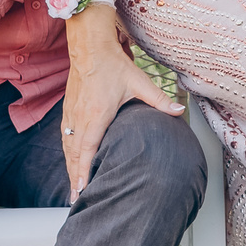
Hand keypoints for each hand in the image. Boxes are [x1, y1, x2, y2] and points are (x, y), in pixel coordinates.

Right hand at [64, 10, 182, 197]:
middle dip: (75, 178)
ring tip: (73, 187)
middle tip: (76, 199)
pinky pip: (66, 136)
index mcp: (97, 115)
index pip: (87, 150)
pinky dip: (68, 152)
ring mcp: (72, 114)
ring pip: (68, 147)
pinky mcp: (69, 109)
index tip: (82, 189)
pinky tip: (71, 160)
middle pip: (75, 155)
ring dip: (70, 167)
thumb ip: (159, 100)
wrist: (89, 46)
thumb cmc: (112, 64)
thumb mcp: (139, 82)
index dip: (84, 171)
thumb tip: (179, 111)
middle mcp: (81, 118)